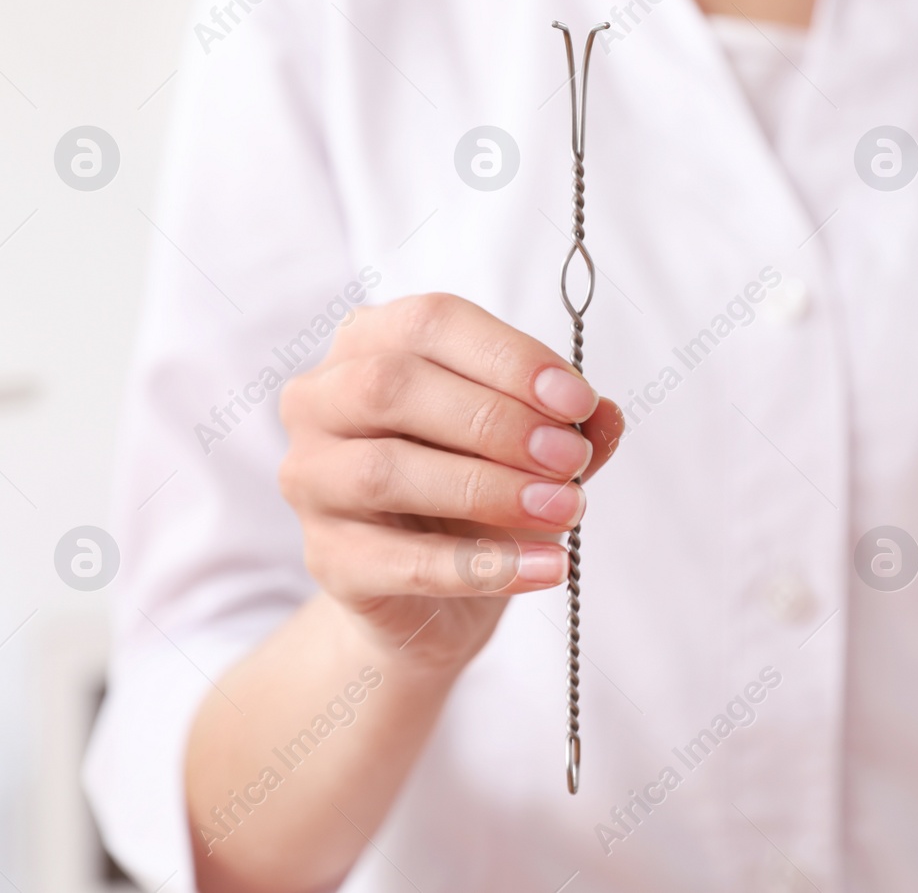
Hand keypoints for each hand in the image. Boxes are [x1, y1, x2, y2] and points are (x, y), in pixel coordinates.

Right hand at [278, 293, 622, 671]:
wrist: (435, 595)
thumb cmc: (474, 494)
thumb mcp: (529, 446)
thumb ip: (564, 423)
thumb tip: (606, 414)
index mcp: (369, 345)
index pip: (430, 323)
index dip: (508, 357)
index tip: (577, 400)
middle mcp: (320, 402)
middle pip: (392, 387)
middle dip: (495, 421)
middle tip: (571, 458)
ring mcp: (311, 482)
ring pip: (385, 472)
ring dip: (489, 489)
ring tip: (565, 509)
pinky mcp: (328, 561)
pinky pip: (403, 562)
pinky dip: (484, 565)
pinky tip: (547, 566)